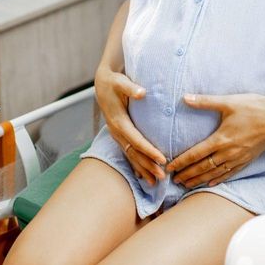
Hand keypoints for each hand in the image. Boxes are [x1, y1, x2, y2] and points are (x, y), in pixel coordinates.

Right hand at [94, 69, 166, 184]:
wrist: (102, 83)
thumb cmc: (114, 82)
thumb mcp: (121, 82)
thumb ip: (131, 88)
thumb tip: (142, 93)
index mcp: (118, 121)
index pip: (136, 140)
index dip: (149, 150)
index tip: (162, 159)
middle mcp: (116, 131)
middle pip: (134, 152)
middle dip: (147, 165)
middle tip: (162, 177)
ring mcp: (116, 134)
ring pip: (130, 155)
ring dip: (142, 168)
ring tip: (155, 182)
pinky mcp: (119, 135)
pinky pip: (128, 152)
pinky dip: (136, 164)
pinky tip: (144, 175)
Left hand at [166, 92, 264, 188]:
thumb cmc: (254, 107)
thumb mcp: (228, 101)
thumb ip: (205, 101)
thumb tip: (184, 97)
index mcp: (221, 139)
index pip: (195, 154)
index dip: (180, 162)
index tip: (169, 168)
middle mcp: (228, 152)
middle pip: (203, 167)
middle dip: (187, 174)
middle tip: (174, 181)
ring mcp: (239, 158)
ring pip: (215, 173)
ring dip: (200, 180)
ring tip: (187, 185)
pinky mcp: (248, 159)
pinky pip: (230, 173)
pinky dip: (219, 179)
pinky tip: (212, 182)